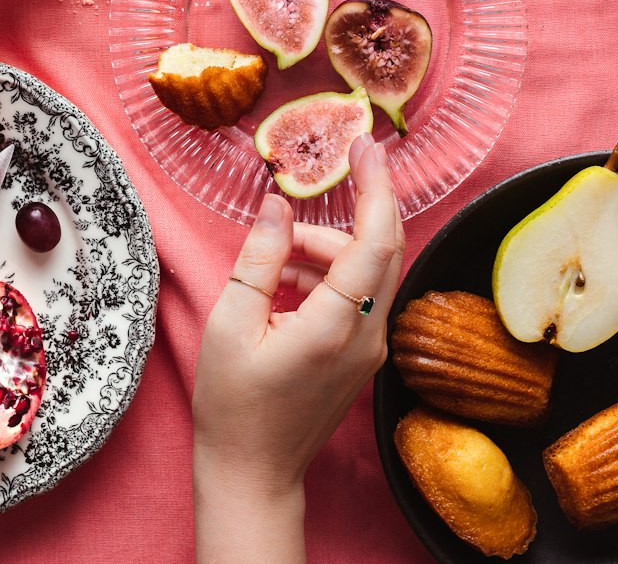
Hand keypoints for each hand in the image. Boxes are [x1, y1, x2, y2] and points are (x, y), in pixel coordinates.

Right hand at [193, 136, 402, 504]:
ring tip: (276, 256)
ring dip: (331, 244)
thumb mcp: (231, 322)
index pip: (374, 240)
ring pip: (371, 269)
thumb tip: (278, 203)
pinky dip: (329, 272)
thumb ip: (259, 257)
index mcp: (335, 326)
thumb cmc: (234, 404)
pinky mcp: (362, 355)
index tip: (365, 145)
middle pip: (386, 247)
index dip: (375, 187)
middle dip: (366, 200)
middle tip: (347, 158)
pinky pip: (359, 293)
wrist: (253, 474)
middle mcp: (367, 335)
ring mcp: (370, 348)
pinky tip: (285, 283)